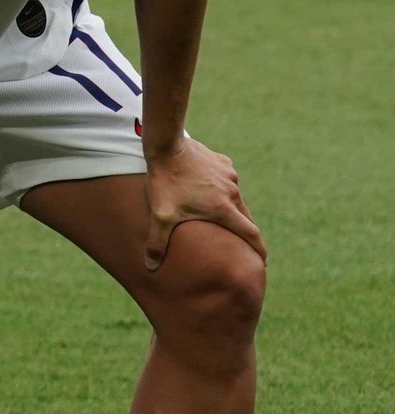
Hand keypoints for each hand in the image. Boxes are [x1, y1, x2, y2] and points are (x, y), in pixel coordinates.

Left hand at [144, 137, 258, 270]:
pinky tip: (208, 188)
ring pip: (235, 197)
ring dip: (231, 208)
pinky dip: (221, 187)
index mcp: (223, 209)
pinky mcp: (223, 163)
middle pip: (246, 218)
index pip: (250, 234)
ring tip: (221, 215)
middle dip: (246, 232)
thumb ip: (157, 243)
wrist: (167, 146)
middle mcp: (233, 193)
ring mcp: (230, 176)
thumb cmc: (164, 183)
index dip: (258, 250)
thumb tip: (150, 267)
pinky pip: (226, 179)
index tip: (263, 261)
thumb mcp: (159, 216)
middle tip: (243, 244)